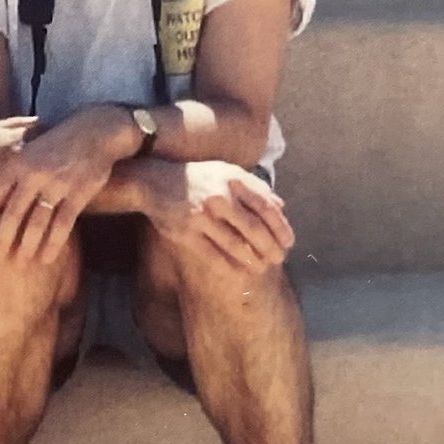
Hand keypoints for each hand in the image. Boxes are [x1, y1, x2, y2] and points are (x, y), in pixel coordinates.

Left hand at [0, 106, 134, 263]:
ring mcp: (56, 185)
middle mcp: (33, 174)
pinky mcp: (77, 194)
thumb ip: (11, 168)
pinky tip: (47, 258)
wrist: (93, 132)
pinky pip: (62, 224)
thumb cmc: (56, 142)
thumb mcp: (28, 149)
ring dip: (28, 245)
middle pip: (13, 213)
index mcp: (17, 163)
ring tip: (21, 263)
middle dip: (2, 238)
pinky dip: (53, 243)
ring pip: (37, 222)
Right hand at [139, 159, 293, 273]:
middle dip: (271, 248)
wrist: (154, 182)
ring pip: (235, 244)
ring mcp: (201, 216)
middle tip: (279, 259)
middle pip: (254, 229)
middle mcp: (218, 197)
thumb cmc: (196, 177)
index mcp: (232, 180)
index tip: (289, 242)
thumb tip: (281, 207)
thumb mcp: (226, 172)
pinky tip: (239, 272)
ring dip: (253, 260)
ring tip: (262, 268)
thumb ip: (254, 187)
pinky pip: (212, 255)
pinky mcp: (185, 233)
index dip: (281, 228)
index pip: (266, 207)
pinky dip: (229, 266)